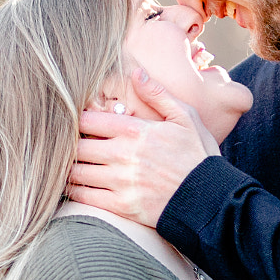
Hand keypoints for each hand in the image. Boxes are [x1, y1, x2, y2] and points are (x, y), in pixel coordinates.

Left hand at [66, 67, 211, 226]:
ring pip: (76, 172)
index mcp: (135, 130)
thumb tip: (136, 73)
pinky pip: (84, 197)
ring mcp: (121, 182)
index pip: (88, 120)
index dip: (78, 120)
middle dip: (71, 145)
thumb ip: (158, 94)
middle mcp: (124, 154)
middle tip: (70, 146)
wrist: (210, 199)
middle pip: (76, 146)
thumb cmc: (198, 156)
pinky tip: (77, 187)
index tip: (79, 124)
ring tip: (71, 165)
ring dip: (70, 168)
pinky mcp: (121, 206)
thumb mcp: (186, 118)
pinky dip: (75, 191)